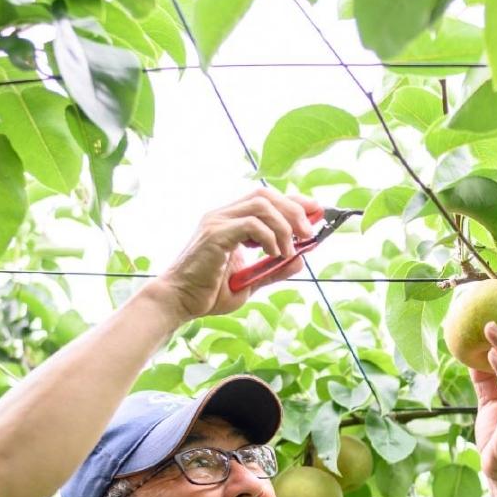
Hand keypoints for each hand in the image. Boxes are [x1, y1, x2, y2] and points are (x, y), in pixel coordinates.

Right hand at [152, 190, 321, 320]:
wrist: (179, 302)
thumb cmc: (208, 293)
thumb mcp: (249, 283)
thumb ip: (273, 270)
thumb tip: (301, 260)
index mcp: (231, 221)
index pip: (267, 198)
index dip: (295, 201)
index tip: (317, 212)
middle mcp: (223, 215)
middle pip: (267, 194)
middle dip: (295, 209)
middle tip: (308, 233)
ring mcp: (218, 222)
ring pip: (261, 204)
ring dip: (284, 225)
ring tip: (289, 249)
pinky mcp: (215, 235)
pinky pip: (251, 224)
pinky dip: (269, 237)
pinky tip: (273, 255)